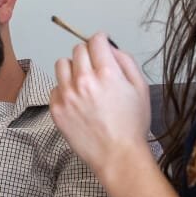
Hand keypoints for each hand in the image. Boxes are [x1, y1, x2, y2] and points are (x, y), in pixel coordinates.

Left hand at [49, 32, 151, 179]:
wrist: (117, 156)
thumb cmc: (132, 125)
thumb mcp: (140, 87)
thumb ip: (126, 61)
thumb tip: (110, 47)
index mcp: (107, 73)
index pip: (95, 40)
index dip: (100, 40)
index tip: (101, 45)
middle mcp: (84, 80)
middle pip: (78, 50)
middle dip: (88, 55)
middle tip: (96, 69)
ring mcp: (67, 95)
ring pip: (62, 64)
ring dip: (72, 69)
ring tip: (83, 84)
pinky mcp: (56, 109)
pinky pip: (55, 87)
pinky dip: (64, 90)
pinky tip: (77, 102)